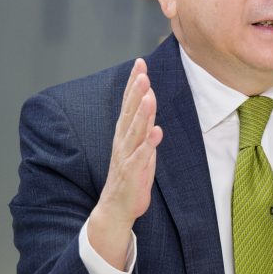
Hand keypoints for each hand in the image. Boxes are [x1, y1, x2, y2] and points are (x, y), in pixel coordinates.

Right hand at [88, 58, 162, 269]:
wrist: (116, 210)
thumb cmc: (131, 177)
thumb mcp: (140, 148)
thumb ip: (145, 128)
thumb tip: (153, 107)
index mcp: (125, 134)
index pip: (129, 104)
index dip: (134, 83)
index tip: (140, 62)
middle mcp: (123, 142)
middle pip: (130, 112)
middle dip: (136, 91)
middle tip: (142, 71)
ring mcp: (126, 157)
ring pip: (134, 131)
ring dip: (142, 112)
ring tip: (149, 94)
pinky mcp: (131, 174)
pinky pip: (140, 157)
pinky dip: (148, 144)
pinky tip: (156, 131)